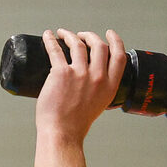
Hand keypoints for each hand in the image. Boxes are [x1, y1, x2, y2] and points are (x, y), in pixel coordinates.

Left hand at [35, 28, 127, 144]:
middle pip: (99, 45)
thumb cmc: (77, 123)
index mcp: (110, 86)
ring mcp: (80, 74)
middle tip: (81, 36)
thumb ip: (99, 90)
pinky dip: (50, 39)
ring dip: (70, 35)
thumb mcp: (99, 105)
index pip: (119, 56)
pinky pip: (55, 49)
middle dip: (90, 36)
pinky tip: (48, 35)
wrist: (62, 132)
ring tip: (63, 34)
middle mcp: (98, 78)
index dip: (115, 41)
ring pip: (78, 43)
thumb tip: (92, 77)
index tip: (109, 33)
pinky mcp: (61, 73)